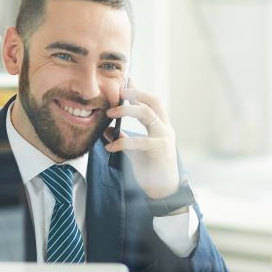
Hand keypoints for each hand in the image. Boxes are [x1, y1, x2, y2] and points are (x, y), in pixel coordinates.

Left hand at [104, 84, 180, 198]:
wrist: (163, 191)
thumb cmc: (150, 170)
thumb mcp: (134, 151)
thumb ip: (124, 138)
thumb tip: (107, 129)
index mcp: (160, 126)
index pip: (151, 102)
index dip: (139, 90)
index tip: (126, 80)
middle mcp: (165, 128)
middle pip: (153, 100)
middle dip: (136, 92)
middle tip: (118, 91)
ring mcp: (164, 137)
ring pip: (147, 114)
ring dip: (127, 110)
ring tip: (109, 113)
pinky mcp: (160, 150)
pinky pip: (139, 141)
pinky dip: (122, 142)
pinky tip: (109, 147)